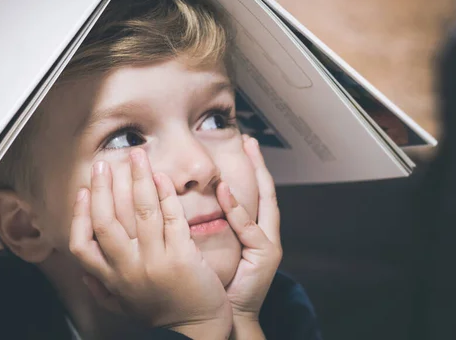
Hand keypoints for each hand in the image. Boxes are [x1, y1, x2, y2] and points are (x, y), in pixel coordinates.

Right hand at [69, 148, 231, 338]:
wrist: (196, 331)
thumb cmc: (162, 315)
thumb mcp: (124, 305)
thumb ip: (102, 290)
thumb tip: (85, 276)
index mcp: (112, 279)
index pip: (81, 245)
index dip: (79, 215)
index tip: (82, 192)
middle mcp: (128, 269)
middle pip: (107, 222)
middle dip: (102, 188)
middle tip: (102, 164)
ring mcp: (155, 262)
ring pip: (141, 212)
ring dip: (137, 179)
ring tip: (136, 156)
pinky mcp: (182, 257)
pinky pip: (172, 218)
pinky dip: (166, 195)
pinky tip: (161, 177)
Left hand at [216, 136, 281, 324]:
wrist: (230, 315)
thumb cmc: (217, 283)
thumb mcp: (214, 248)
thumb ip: (209, 225)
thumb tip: (186, 201)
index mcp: (252, 232)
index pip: (252, 192)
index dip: (250, 168)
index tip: (244, 144)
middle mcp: (264, 234)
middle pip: (266, 191)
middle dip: (259, 164)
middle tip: (251, 140)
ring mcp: (268, 244)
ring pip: (263, 203)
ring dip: (256, 176)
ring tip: (249, 151)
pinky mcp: (266, 255)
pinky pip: (249, 229)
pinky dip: (238, 209)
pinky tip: (226, 192)